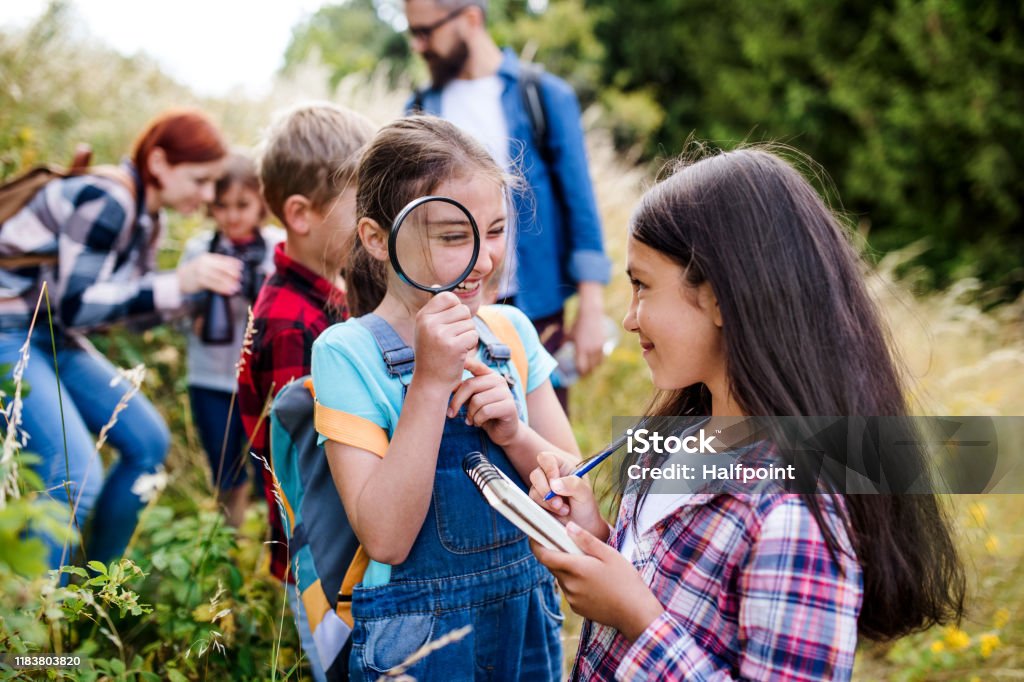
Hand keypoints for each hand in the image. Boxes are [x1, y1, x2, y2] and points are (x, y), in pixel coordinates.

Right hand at [178, 253, 242, 295]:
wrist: (179, 279)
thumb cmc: (195, 272)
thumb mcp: (204, 264)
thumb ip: (216, 265)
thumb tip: (233, 269)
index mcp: (207, 257)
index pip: (222, 259)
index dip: (232, 262)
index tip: (241, 266)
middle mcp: (204, 263)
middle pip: (221, 268)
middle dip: (232, 272)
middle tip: (240, 277)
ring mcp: (201, 272)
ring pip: (218, 277)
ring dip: (229, 283)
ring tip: (237, 287)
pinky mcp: (199, 281)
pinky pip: (214, 285)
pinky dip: (222, 288)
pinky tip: (229, 291)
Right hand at [412, 292, 477, 389]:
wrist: (430, 383)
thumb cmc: (432, 354)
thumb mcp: (428, 329)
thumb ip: (435, 309)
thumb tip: (438, 285)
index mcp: (423, 316)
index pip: (448, 297)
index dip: (455, 309)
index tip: (450, 324)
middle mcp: (429, 323)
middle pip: (463, 310)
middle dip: (464, 325)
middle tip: (452, 340)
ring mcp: (440, 334)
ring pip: (470, 323)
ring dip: (468, 336)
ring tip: (455, 348)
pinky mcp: (453, 346)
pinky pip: (473, 336)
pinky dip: (471, 346)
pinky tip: (460, 354)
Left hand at [448, 357, 519, 444]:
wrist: (504, 431)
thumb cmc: (485, 413)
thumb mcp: (472, 399)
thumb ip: (463, 389)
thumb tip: (446, 383)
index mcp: (489, 375)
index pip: (475, 365)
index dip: (465, 362)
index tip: (450, 359)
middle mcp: (499, 380)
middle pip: (470, 385)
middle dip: (457, 401)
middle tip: (450, 414)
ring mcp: (506, 393)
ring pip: (477, 401)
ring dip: (469, 414)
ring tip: (470, 420)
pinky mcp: (509, 407)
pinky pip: (485, 412)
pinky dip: (477, 420)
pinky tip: (478, 423)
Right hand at [528, 452, 607, 539]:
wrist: (583, 526)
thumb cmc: (586, 506)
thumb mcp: (585, 493)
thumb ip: (573, 484)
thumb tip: (554, 484)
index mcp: (562, 466)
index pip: (546, 459)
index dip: (548, 469)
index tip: (555, 483)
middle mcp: (550, 475)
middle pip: (536, 474)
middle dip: (545, 490)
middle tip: (559, 502)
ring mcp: (542, 488)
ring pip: (533, 490)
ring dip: (547, 502)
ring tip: (564, 509)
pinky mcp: (537, 501)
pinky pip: (532, 502)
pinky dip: (545, 509)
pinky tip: (558, 512)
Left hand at [531, 522, 663, 641]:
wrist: (635, 613)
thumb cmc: (625, 581)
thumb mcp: (609, 554)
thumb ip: (586, 540)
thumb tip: (568, 526)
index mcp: (575, 568)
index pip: (544, 555)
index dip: (536, 544)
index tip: (535, 534)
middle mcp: (569, 585)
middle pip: (553, 565)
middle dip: (558, 554)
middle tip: (572, 545)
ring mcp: (572, 599)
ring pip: (562, 578)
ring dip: (568, 569)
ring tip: (590, 565)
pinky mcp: (577, 608)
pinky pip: (570, 590)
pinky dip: (575, 583)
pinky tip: (594, 581)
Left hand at [568, 283, 605, 376]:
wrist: (591, 314)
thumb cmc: (578, 324)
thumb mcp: (569, 334)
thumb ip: (564, 342)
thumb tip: (559, 347)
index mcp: (581, 349)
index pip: (581, 367)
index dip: (580, 373)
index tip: (577, 375)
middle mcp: (590, 350)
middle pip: (590, 368)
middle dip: (587, 373)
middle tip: (583, 376)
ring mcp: (598, 347)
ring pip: (598, 364)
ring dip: (594, 369)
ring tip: (590, 371)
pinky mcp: (604, 344)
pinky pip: (602, 358)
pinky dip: (599, 362)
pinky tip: (596, 363)